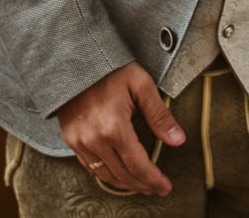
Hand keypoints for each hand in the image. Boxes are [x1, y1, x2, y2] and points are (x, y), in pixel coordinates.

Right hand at [55, 62, 183, 194]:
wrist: (76, 60)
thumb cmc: (111, 69)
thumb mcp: (142, 85)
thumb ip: (160, 115)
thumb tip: (178, 140)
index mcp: (114, 127)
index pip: (138, 164)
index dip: (153, 179)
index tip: (165, 186)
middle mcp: (93, 139)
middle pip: (122, 174)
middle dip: (142, 185)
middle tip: (156, 189)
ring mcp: (79, 141)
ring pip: (105, 174)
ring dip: (124, 183)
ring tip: (141, 185)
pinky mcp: (70, 139)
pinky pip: (89, 166)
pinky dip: (106, 174)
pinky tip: (118, 174)